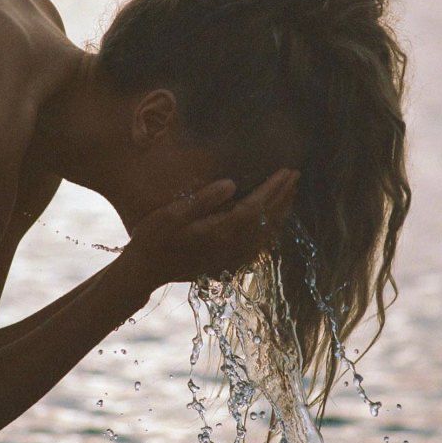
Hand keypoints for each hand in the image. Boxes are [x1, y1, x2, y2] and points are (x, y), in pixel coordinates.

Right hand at [124, 167, 299, 288]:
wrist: (146, 271)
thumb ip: (202, 200)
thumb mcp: (171, 214)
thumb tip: (231, 184)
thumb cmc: (153, 238)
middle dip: (283, 197)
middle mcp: (230, 246)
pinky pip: (257, 247)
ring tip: (290, 195)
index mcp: (219, 231)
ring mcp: (230, 256)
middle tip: (295, 176)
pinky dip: (270, 233)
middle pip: (265, 220)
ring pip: (265, 234)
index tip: (287, 171)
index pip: (256, 207)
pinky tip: (273, 225)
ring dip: (280, 213)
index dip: (273, 189)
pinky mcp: (226, 262)